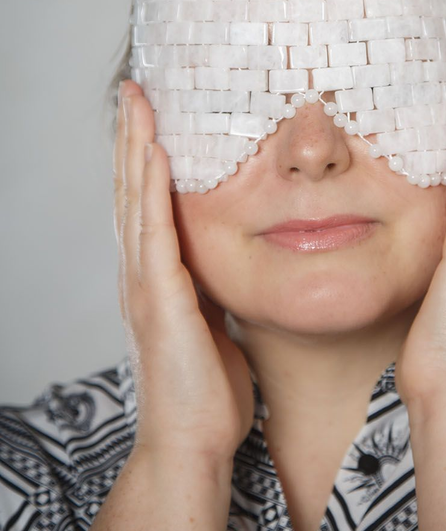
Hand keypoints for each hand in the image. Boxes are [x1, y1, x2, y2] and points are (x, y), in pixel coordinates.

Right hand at [113, 80, 254, 460]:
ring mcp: (146, 283)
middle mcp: (142, 272)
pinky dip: (153, 189)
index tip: (151, 114)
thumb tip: (227, 274)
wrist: (193, 441)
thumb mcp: (213, 326)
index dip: (145, 156)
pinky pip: (156, 232)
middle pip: (133, 189)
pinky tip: (156, 153)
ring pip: (137, 199)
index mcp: (157, 277)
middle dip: (133, 136)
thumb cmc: (207, 390)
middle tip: (135, 89)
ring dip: (136, 147)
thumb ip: (211, 294)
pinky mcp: (160, 298)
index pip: (147, 202)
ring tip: (138, 102)